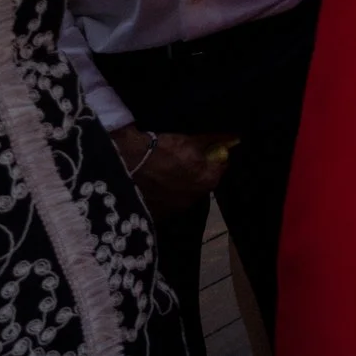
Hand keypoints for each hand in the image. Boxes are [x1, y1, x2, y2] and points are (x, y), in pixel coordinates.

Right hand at [108, 126, 234, 217]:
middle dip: (198, 174)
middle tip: (183, 162)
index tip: (205, 153)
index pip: (220, 169)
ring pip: (184, 196)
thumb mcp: (189, 141)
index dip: (213, 159)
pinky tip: (153, 186)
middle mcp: (194, 200)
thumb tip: (231, 138)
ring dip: (180, 186)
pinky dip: (164, 196)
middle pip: (202, 184)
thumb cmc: (160, 149)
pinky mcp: (155, 217)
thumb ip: (212, 142)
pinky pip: (166, 205)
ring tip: (165, 174)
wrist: (124, 164)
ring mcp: (174, 211)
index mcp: (207, 181)